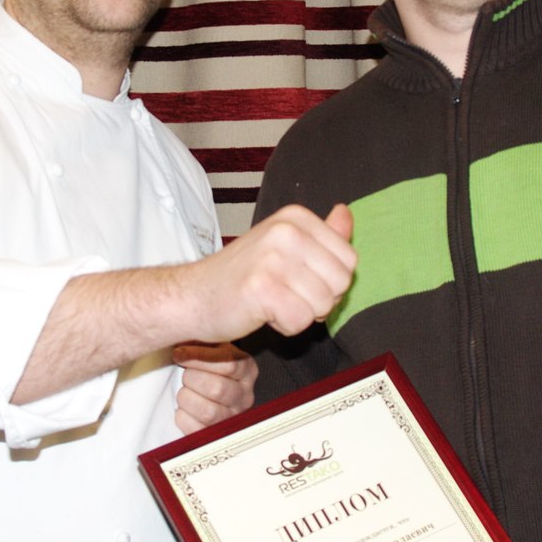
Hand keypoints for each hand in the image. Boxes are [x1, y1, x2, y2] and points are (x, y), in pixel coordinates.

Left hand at [172, 341, 256, 433]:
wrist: (194, 385)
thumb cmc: (197, 362)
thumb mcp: (206, 343)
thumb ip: (202, 335)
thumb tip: (186, 322)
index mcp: (247, 369)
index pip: (227, 363)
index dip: (197, 357)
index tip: (178, 353)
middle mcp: (245, 395)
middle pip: (218, 389)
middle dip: (191, 379)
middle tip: (183, 375)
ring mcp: (232, 417)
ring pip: (209, 412)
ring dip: (187, 399)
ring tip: (183, 391)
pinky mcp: (216, 435)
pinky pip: (198, 430)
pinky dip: (183, 418)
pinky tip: (182, 408)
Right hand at [181, 204, 355, 339]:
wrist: (192, 296)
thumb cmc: (241, 276)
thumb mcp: (283, 244)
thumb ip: (321, 233)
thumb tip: (345, 213)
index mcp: (296, 217)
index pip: (349, 260)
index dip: (329, 281)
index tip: (299, 280)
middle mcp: (286, 231)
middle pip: (340, 284)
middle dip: (318, 300)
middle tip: (285, 294)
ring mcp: (273, 258)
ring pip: (322, 305)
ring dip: (300, 314)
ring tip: (272, 302)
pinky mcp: (261, 288)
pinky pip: (300, 322)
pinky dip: (285, 327)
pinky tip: (263, 313)